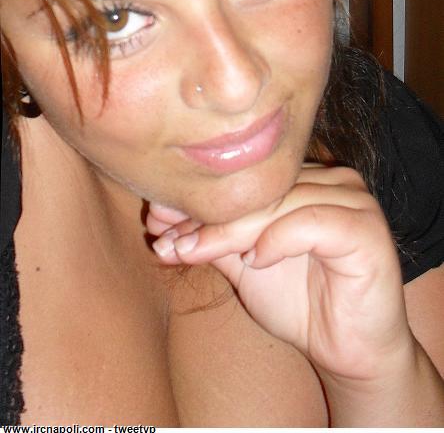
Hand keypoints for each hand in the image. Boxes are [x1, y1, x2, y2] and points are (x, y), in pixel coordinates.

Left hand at [148, 166, 414, 382]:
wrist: (348, 352)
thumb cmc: (300, 304)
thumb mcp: (245, 265)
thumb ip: (212, 238)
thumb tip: (159, 219)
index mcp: (307, 182)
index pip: (247, 184)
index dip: (199, 204)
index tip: (157, 223)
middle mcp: (333, 182)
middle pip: (260, 192)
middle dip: (207, 219)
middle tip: (165, 241)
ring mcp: (354, 202)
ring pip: (279, 204)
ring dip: (230, 232)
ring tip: (194, 253)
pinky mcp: (366, 230)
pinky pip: (311, 222)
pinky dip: (277, 240)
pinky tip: (255, 261)